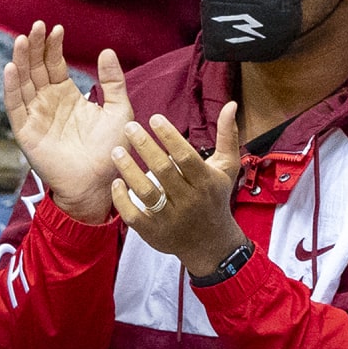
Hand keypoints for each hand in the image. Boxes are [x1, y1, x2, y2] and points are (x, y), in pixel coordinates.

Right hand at [4, 21, 132, 223]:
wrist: (100, 182)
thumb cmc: (111, 150)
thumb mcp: (119, 111)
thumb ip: (114, 82)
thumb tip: (107, 51)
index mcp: (67, 96)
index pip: (54, 64)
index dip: (53, 46)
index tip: (57, 28)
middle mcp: (48, 103)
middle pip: (36, 68)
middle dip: (36, 47)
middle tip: (37, 25)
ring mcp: (35, 116)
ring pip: (23, 82)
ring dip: (21, 60)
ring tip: (23, 39)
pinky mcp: (26, 132)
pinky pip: (15, 106)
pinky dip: (11, 87)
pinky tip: (11, 67)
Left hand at [109, 102, 247, 275]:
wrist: (211, 243)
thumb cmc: (216, 198)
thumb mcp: (226, 168)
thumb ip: (227, 136)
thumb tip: (230, 104)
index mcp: (206, 183)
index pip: (185, 156)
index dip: (169, 136)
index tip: (154, 118)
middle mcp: (189, 201)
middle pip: (163, 171)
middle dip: (144, 146)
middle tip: (129, 127)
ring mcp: (171, 219)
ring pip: (145, 192)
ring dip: (129, 170)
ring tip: (117, 150)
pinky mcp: (154, 233)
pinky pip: (134, 216)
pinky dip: (122, 200)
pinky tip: (116, 182)